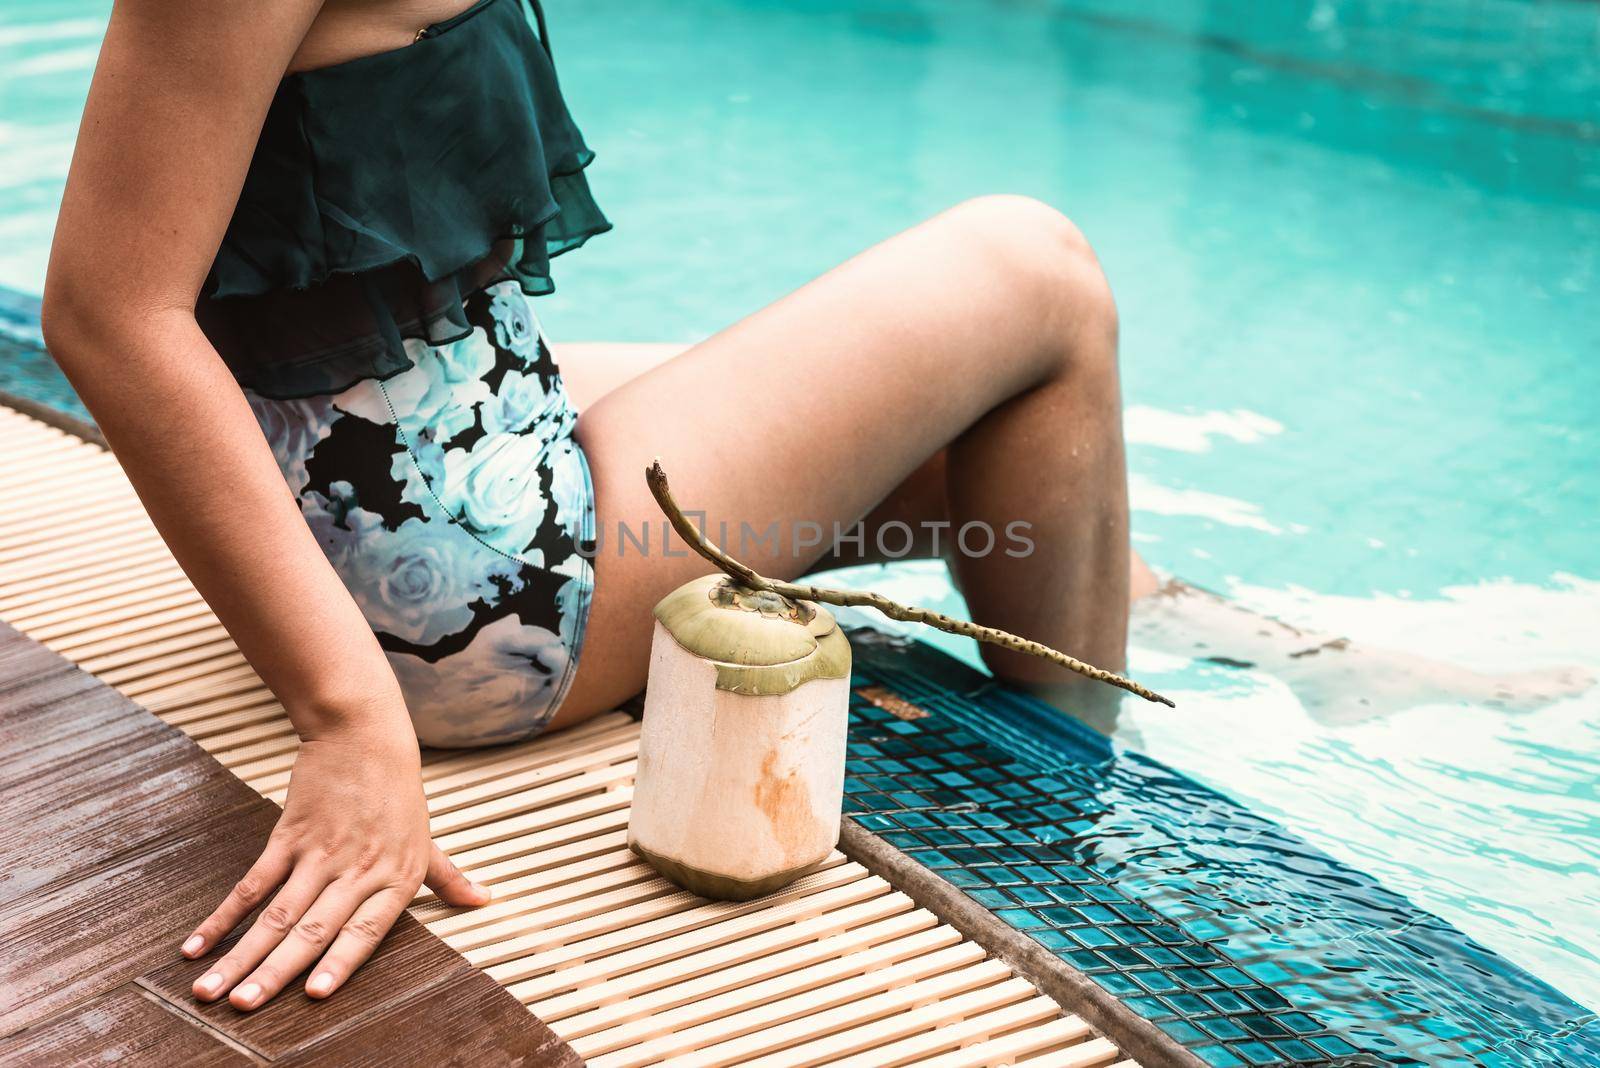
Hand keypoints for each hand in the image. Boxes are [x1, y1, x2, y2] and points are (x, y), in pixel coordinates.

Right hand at [180, 723, 489, 1008]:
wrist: (364, 732)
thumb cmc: (399, 790)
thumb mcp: (427, 839)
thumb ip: (447, 878)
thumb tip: (483, 901)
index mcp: (396, 878)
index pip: (366, 932)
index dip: (339, 963)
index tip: (313, 996)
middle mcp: (358, 870)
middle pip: (312, 930)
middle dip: (275, 973)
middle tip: (244, 1008)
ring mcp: (320, 853)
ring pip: (276, 914)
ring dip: (241, 955)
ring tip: (210, 990)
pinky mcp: (288, 835)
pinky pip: (252, 883)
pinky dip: (222, 916)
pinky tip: (197, 944)